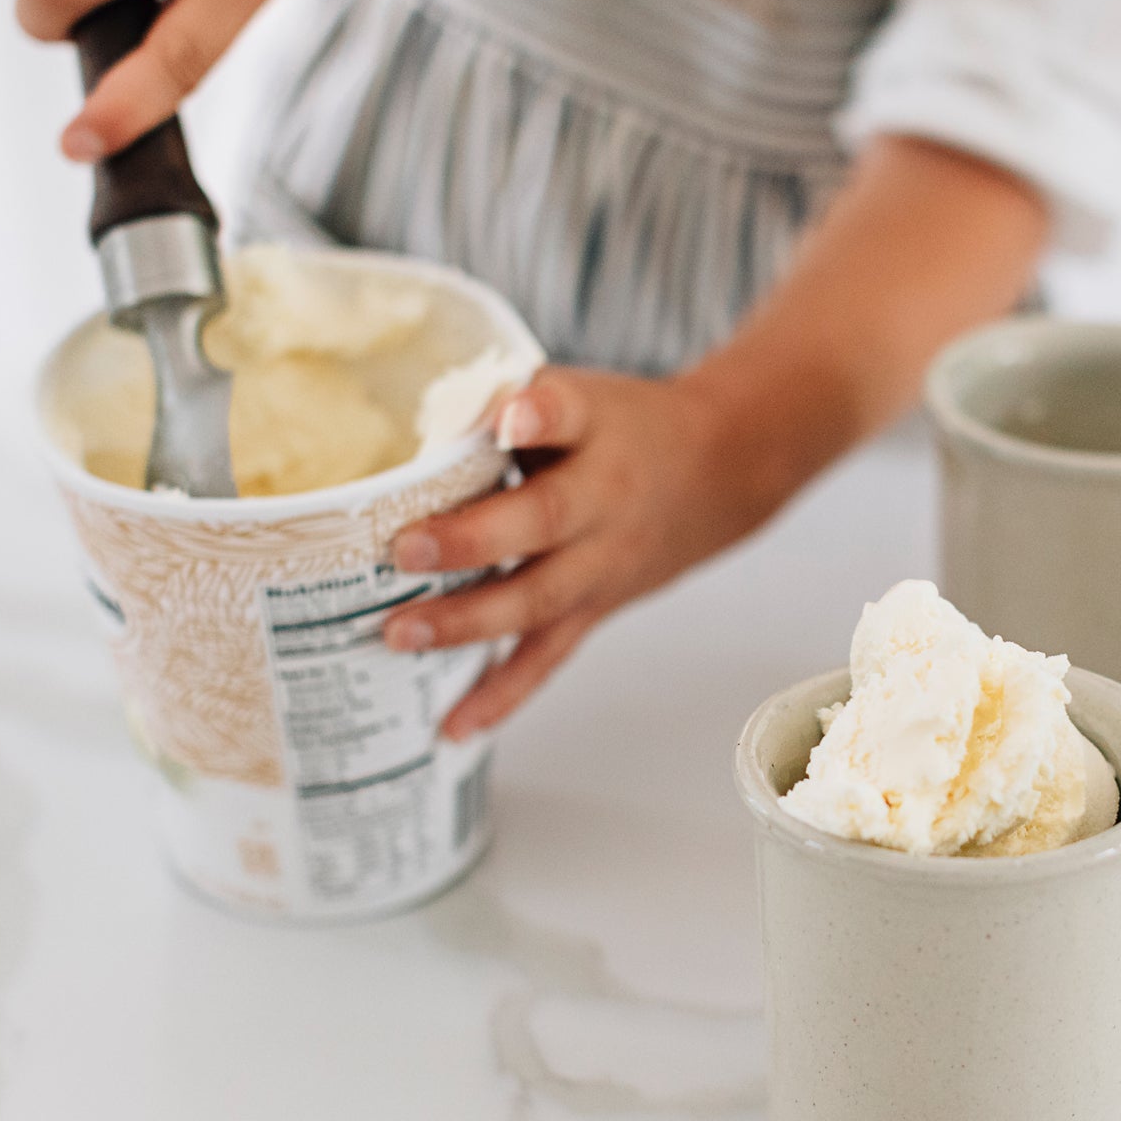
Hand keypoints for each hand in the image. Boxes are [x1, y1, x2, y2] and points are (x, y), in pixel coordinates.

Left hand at [383, 370, 783, 739]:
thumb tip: (418, 421)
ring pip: (538, 598)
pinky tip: (454, 726)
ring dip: (468, 622)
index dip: (538, 416)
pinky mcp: (595, 607)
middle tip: (406, 548)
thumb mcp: (583, 394)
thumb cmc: (624, 428)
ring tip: (401, 634)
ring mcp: (602, 563)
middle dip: (473, 540)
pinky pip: (547, 655)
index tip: (510, 418)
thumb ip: (510, 403)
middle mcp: (604, 498)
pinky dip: (502, 694)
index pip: (569, 413)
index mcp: (596, 427)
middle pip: (545, 521)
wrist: (719, 472)